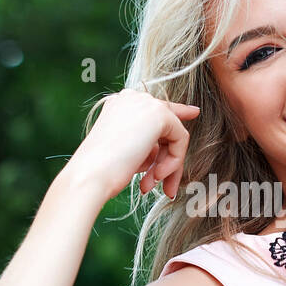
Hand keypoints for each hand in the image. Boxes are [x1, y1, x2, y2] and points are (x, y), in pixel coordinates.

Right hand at [67, 88, 199, 203]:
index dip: (178, 112)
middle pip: (168, 126)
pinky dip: (173, 162)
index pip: (156, 107)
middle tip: (164, 187)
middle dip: (168, 159)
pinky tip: (155, 175)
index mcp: (120, 104)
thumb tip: (171, 146)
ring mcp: (145, 103)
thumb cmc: (103, 171)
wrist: (91, 175)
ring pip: (175, 135)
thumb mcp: (128, 152)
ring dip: (167, 165)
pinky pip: (180, 140)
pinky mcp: (159, 114)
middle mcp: (133, 98)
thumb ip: (148, 143)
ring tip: (151, 184)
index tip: (194, 112)